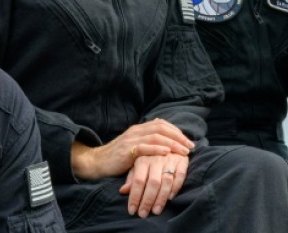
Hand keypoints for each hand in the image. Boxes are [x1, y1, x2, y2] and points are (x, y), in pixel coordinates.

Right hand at [70, 118, 193, 179]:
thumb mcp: (134, 145)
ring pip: (156, 136)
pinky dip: (157, 149)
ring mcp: (131, 140)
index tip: (187, 141)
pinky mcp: (126, 151)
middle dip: (178, 137)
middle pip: (162, 128)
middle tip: (190, 146)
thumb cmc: (118, 157)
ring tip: (183, 151)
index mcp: (139, 129)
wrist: (98, 162)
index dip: (176, 131)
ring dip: (172, 143)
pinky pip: (144, 147)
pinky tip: (167, 152)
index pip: (162, 124)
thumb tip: (164, 135)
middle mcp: (136, 131)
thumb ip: (147, 140)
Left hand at [119, 152, 188, 217]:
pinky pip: (180, 175)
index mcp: (142, 159)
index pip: (138, 181)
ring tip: (156, 211)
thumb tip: (122, 191)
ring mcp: (170, 159)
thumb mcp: (138, 164)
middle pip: (152, 183)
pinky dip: (176, 187)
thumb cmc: (150, 156)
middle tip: (143, 214)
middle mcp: (156, 159)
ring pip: (166, 181)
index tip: (132, 211)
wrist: (169, 138)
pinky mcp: (182, 160)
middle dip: (147, 201)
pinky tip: (170, 198)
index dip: (135, 197)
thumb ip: (131, 177)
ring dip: (161, 198)